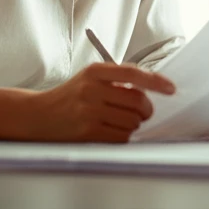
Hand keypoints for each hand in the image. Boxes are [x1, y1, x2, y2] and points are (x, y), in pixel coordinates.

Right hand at [35, 63, 175, 141]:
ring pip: (132, 121)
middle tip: (142, 112)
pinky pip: (121, 137)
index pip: (132, 73)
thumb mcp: (89, 78)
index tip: (170, 88)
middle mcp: (91, 89)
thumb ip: (116, 80)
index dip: (155, 81)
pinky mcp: (87, 133)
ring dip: (133, 124)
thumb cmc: (70, 97)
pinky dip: (123, 136)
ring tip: (120, 121)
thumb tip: (153, 89)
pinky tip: (112, 131)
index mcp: (94, 72)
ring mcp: (88, 112)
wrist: (37, 116)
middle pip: (137, 100)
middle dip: (146, 109)